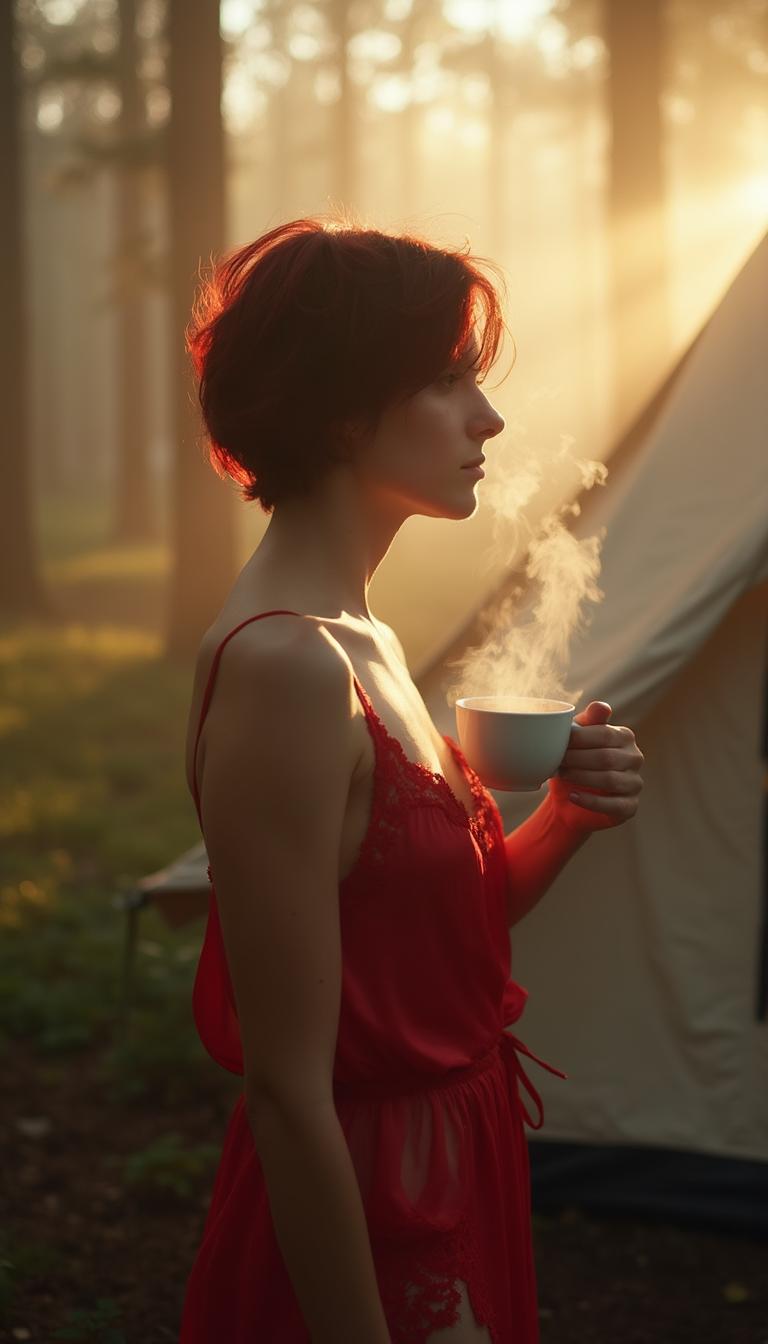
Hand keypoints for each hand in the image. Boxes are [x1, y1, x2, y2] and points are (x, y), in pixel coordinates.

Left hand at [546, 701, 643, 833]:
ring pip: (610, 780)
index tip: (558, 743)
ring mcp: (635, 783)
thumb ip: (588, 721)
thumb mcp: (577, 739)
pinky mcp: (630, 806)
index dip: (579, 739)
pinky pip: (613, 804)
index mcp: (624, 737)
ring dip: (581, 777)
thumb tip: (600, 706)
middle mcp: (635, 758)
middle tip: (556, 762)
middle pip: (606, 757)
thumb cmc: (575, 760)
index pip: (604, 734)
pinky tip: (573, 796)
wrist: (570, 797)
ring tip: (562, 776)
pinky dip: (590, 801)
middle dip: (577, 760)